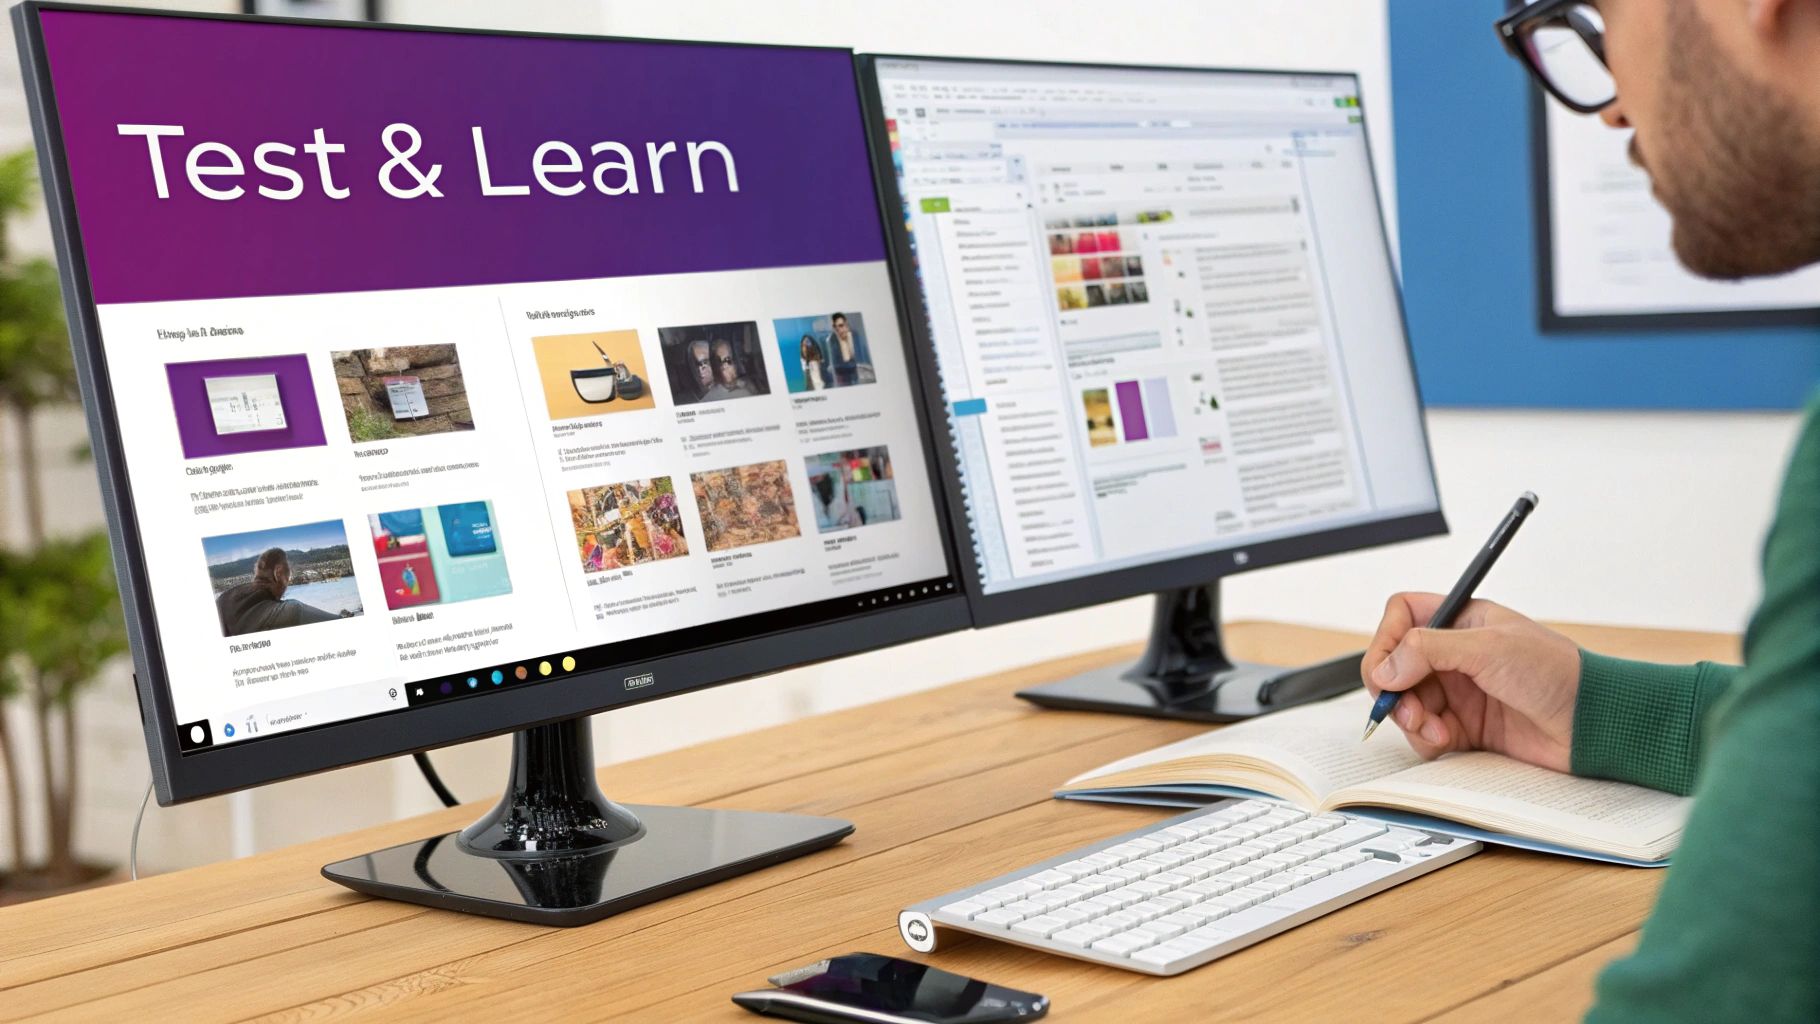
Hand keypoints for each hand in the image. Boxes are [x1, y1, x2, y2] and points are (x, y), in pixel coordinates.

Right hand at [1360, 593, 1581, 771]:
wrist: (1592, 723)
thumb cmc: (1556, 673)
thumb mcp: (1488, 648)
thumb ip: (1428, 649)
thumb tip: (1383, 668)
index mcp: (1461, 621)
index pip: (1402, 618)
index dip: (1386, 641)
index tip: (1386, 669)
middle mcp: (1455, 655)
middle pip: (1395, 666)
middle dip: (1394, 690)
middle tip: (1406, 708)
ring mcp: (1459, 692)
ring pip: (1406, 702)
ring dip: (1411, 718)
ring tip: (1434, 728)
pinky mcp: (1466, 727)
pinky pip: (1426, 733)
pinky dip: (1427, 739)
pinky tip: (1447, 739)